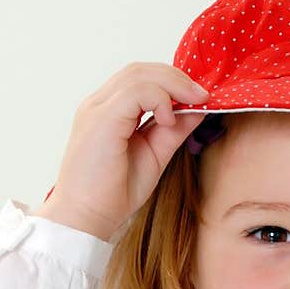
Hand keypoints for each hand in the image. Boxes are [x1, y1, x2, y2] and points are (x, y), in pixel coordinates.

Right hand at [36, 63, 210, 241]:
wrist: (85, 218)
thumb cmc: (113, 194)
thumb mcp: (155, 156)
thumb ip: (173, 131)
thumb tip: (198, 109)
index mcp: (108, 112)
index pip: (140, 79)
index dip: (172, 81)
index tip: (199, 97)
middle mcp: (99, 104)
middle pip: (140, 70)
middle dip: (177, 77)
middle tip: (203, 95)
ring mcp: (97, 109)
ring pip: (139, 74)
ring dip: (173, 84)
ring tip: (194, 102)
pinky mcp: (101, 119)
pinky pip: (136, 91)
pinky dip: (160, 99)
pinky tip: (170, 119)